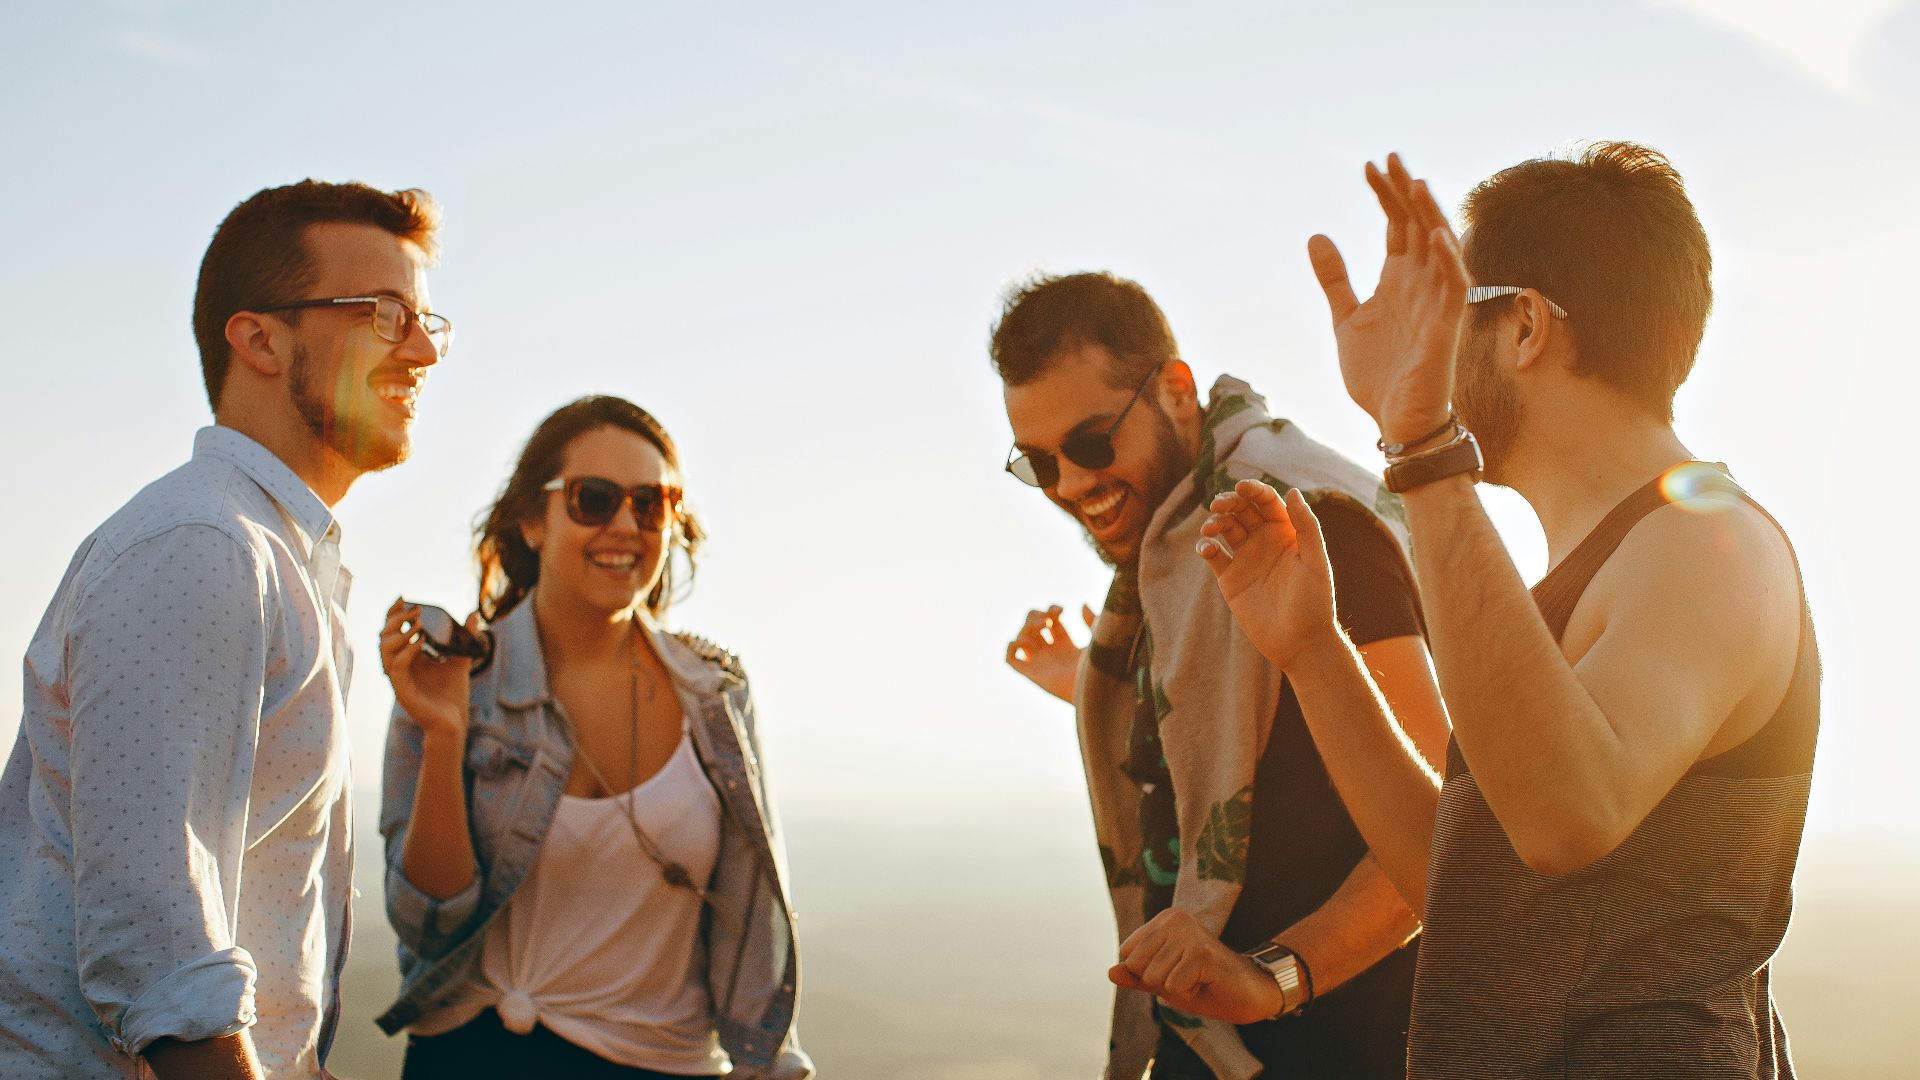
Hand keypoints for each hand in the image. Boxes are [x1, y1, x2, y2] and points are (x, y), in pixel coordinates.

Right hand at [379, 598, 475, 739]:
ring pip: (384, 651)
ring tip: (418, 624)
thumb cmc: (452, 694)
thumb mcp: (461, 658)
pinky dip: (405, 652)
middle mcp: (399, 666)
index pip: (393, 630)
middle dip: (397, 619)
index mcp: (408, 657)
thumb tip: (474, 614)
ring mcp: (398, 678)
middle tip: (416, 610)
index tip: (403, 597)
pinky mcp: (402, 690)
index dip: (393, 613)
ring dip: (399, 634)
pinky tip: (420, 642)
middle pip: (384, 636)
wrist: (454, 722)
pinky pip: (395, 668)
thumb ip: (466, 637)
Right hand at [1005, 603, 1093, 703]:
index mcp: (1066, 645)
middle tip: (1047, 619)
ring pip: (1021, 638)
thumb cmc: (1101, 668)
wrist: (1095, 690)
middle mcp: (1050, 653)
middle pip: (1032, 627)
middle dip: (1035, 616)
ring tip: (1042, 627)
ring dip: (1026, 627)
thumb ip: (1092, 621)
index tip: (1061, 611)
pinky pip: (1011, 659)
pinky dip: (1012, 646)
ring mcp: (1040, 663)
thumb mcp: (1098, 639)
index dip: (1051, 611)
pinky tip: (1027, 641)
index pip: (1050, 622)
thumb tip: (1081, 605)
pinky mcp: (1032, 673)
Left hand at [1107, 909, 1283, 1025]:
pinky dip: (1188, 994)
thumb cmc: (1204, 985)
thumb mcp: (1164, 981)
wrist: (1248, 993)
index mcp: (1163, 920)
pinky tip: (1205, 984)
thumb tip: (1110, 972)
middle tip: (1188, 977)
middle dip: (1160, 983)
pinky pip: (1172, 987)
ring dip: (1175, 989)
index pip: (1128, 956)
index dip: (1148, 975)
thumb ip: (1136, 977)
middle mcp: (1175, 920)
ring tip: (1197, 980)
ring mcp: (1189, 935)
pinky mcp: (1202, 954)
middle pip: (1137, 966)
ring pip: (1153, 977)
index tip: (1175, 971)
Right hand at [1198, 482, 1339, 670]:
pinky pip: (1213, 555)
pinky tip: (1206, 548)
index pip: (1267, 502)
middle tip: (1219, 504)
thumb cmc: (1315, 602)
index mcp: (1287, 532)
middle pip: (1242, 510)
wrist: (1300, 642)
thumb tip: (1293, 491)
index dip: (1254, 490)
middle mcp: (1265, 541)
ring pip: (1225, 528)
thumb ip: (1307, 526)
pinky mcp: (1230, 579)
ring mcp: (1246, 559)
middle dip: (1229, 502)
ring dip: (1215, 522)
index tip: (1241, 487)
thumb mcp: (1315, 561)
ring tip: (1210, 527)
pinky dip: (1205, 547)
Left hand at [1309, 153, 1469, 443]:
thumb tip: (1316, 235)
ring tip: (1413, 183)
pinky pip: (1454, 289)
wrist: (1396, 422)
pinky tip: (1437, 236)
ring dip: (1428, 216)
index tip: (1368, 165)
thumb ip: (1335, 279)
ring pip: (1439, 249)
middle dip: (1405, 193)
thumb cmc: (1379, 374)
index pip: (1397, 225)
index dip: (1385, 195)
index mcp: (1399, 279)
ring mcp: (1436, 303)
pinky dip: (1449, 261)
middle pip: (1418, 226)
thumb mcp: (1346, 319)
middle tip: (1389, 158)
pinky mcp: (1446, 329)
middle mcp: (1422, 284)